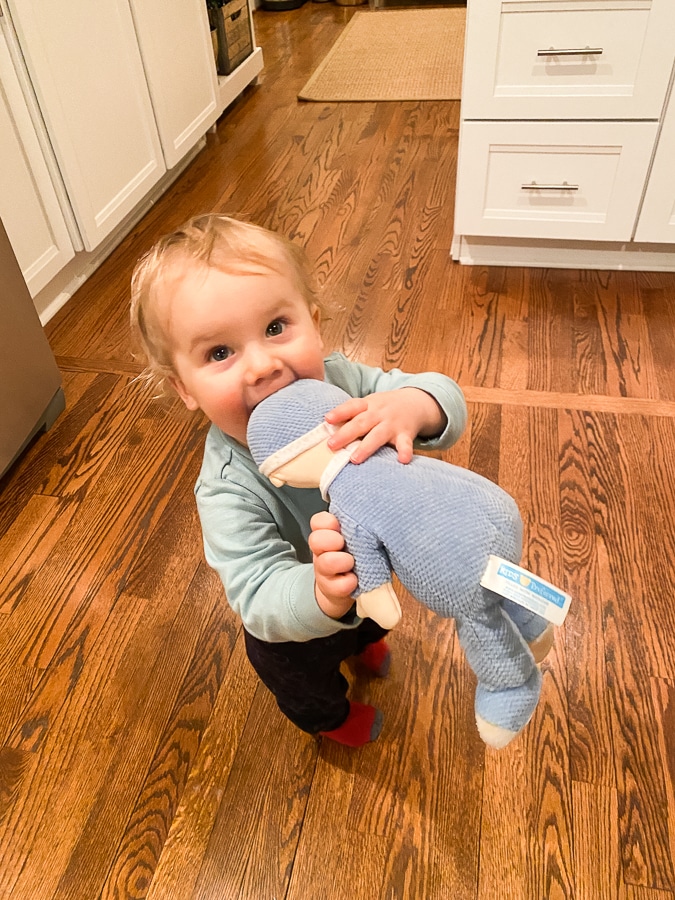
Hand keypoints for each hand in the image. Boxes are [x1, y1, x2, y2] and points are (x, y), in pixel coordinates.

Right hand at [309, 511, 356, 618]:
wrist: (347, 586)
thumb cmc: (356, 555)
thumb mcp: (354, 537)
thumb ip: (358, 526)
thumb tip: (375, 514)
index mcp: (329, 534)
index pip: (319, 521)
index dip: (327, 522)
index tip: (338, 525)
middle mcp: (324, 551)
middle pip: (316, 539)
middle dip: (331, 539)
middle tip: (343, 543)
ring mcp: (326, 571)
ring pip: (324, 562)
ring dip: (339, 561)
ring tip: (351, 562)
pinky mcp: (332, 589)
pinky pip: (337, 586)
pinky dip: (347, 583)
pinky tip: (355, 580)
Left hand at [324, 387, 446, 463]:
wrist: (417, 402)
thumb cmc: (384, 408)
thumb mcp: (369, 405)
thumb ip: (352, 416)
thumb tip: (325, 430)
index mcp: (368, 404)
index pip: (352, 406)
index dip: (340, 412)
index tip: (327, 419)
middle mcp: (379, 413)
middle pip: (362, 422)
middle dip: (346, 434)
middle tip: (331, 445)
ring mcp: (393, 424)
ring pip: (378, 435)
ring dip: (366, 447)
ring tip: (354, 459)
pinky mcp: (406, 434)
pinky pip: (406, 444)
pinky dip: (405, 451)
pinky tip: (402, 461)